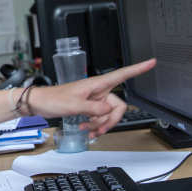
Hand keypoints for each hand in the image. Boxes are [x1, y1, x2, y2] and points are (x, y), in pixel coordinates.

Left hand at [28, 59, 155, 137]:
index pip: (122, 74)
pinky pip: (100, 118)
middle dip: (109, 120)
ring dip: (100, 125)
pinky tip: (86, 128)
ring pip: (108, 115)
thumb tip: (109, 111)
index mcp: (96, 84)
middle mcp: (98, 90)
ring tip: (87, 128)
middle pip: (118, 105)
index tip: (151, 62)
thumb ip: (94, 108)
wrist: (39, 104)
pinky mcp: (88, 107)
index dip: (138, 68)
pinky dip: (95, 125)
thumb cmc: (52, 98)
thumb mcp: (74, 104)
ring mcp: (93, 99)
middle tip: (98, 127)